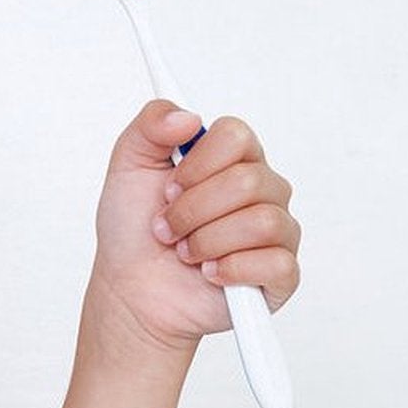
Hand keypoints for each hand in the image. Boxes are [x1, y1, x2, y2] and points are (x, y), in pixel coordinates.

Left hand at [90, 99, 299, 353]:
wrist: (131, 291)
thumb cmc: (134, 233)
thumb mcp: (128, 168)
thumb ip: (150, 127)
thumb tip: (186, 116)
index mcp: (232, 159)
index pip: (236, 135)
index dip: (197, 165)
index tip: (169, 189)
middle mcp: (262, 190)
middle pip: (248, 182)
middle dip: (193, 211)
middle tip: (169, 228)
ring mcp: (276, 233)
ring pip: (262, 222)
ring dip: (207, 242)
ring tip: (185, 253)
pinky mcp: (279, 276)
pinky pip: (276, 263)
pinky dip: (231, 270)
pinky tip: (210, 273)